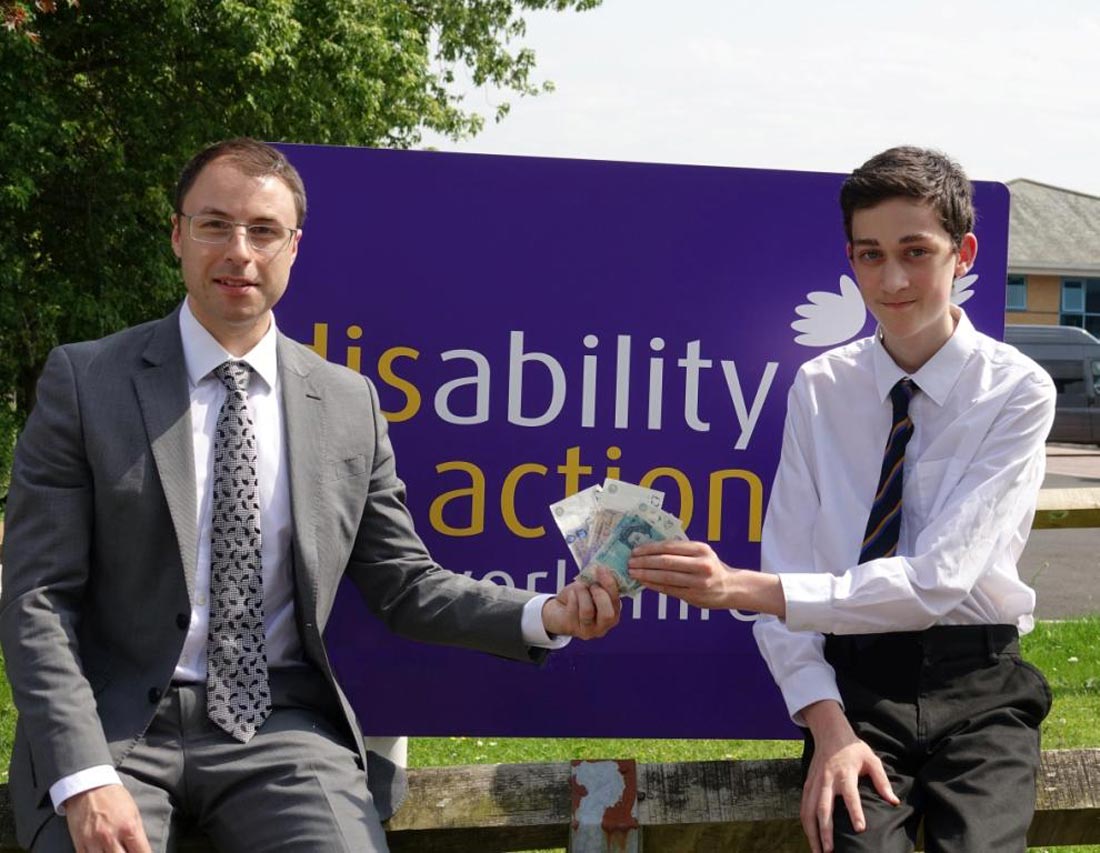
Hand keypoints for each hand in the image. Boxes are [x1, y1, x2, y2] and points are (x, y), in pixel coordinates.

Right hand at [65, 783, 151, 852]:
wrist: (88, 786)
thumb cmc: (113, 798)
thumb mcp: (133, 812)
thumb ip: (137, 834)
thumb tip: (142, 850)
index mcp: (129, 827)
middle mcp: (111, 837)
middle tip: (129, 852)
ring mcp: (94, 842)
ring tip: (116, 852)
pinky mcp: (80, 844)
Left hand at [541, 567, 620, 638]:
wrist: (559, 608)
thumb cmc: (578, 597)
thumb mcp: (591, 586)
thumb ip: (599, 581)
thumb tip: (600, 570)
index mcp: (613, 612)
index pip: (616, 601)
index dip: (610, 584)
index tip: (602, 569)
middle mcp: (603, 625)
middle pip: (608, 615)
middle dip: (599, 594)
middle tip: (592, 585)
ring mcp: (588, 630)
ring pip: (588, 611)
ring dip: (583, 593)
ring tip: (579, 587)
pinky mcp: (573, 629)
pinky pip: (573, 610)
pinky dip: (572, 597)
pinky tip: (571, 595)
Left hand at [628, 540, 784, 614]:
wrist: (732, 587)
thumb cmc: (711, 567)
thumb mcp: (701, 553)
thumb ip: (681, 551)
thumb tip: (651, 549)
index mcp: (700, 549)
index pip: (669, 547)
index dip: (650, 548)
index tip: (635, 550)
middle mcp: (701, 564)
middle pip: (666, 562)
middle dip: (644, 562)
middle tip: (629, 562)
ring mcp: (698, 582)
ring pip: (666, 577)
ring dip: (646, 575)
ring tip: (633, 572)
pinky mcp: (694, 596)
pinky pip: (669, 589)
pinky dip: (654, 586)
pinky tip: (644, 583)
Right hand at [800, 701, 898, 852]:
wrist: (829, 732)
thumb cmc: (853, 749)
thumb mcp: (872, 760)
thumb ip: (882, 781)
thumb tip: (894, 801)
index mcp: (845, 773)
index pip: (850, 796)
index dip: (855, 812)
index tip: (860, 829)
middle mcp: (827, 780)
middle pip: (823, 808)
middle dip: (825, 831)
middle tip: (829, 851)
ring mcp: (814, 783)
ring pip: (809, 810)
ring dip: (812, 832)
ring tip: (817, 851)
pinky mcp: (807, 784)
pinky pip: (804, 806)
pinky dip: (806, 823)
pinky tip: (811, 837)